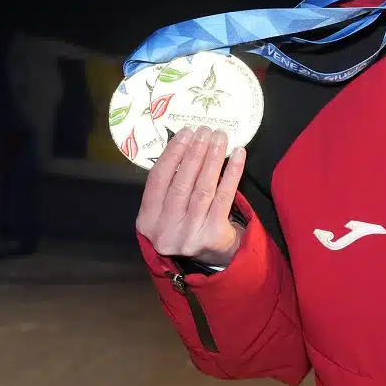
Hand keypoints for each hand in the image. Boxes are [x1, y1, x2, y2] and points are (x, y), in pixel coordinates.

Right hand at [135, 126, 246, 266]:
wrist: (211, 255)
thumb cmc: (187, 222)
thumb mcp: (168, 209)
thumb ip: (170, 185)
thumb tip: (186, 143)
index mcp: (147, 220)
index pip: (158, 180)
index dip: (171, 154)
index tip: (185, 132)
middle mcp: (165, 230)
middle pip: (182, 183)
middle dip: (195, 153)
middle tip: (206, 131)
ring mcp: (189, 234)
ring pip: (203, 189)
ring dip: (213, 159)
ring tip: (220, 138)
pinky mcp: (213, 235)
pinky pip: (224, 197)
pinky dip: (233, 173)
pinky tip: (238, 155)